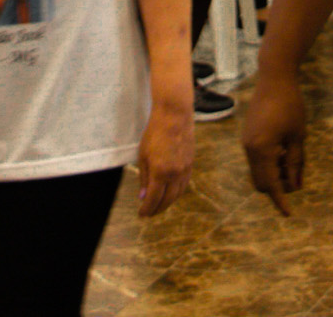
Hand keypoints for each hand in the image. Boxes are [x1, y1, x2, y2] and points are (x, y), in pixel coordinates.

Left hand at [136, 102, 193, 217]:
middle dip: (157, 209)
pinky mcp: (191, 165)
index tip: (141, 215)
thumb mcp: (143, 155)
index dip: (147, 209)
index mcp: (160, 172)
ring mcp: (185, 170)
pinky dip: (176, 192)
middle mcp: (174, 174)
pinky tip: (170, 193)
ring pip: (177, 194)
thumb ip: (144, 178)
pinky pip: (184, 185)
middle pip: (167, 200)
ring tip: (159, 205)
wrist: (175, 117)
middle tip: (149, 213)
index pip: (153, 199)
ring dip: (168, 203)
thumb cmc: (154, 134)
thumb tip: (143, 197)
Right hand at [241, 71, 307, 215]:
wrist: (274, 79)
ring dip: (273, 174)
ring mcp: (246, 142)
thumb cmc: (290, 106)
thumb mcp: (298, 137)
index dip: (280, 200)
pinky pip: (256, 158)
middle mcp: (249, 149)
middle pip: (260, 182)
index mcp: (262, 150)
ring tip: (291, 162)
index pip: (270, 184)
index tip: (289, 213)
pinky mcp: (247, 136)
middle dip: (276, 187)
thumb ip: (295, 163)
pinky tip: (283, 152)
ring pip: (257, 171)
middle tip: (295, 179)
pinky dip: (268, 163)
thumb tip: (294, 186)